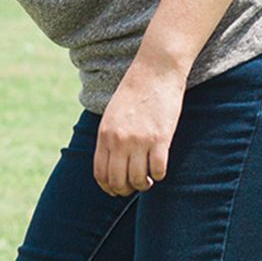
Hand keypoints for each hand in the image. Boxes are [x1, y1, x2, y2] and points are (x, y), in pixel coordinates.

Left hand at [94, 59, 186, 196]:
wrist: (155, 70)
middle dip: (125, 190)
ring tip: (148, 180)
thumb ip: (110, 137)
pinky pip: (158, 169)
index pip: (101, 173)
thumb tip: (112, 161)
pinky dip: (159, 175)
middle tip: (134, 187)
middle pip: (118, 180)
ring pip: (138, 179)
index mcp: (105, 136)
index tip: (116, 189)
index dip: (108, 187)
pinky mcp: (161, 138)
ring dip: (143, 184)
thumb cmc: (135, 91)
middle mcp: (119, 141)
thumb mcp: (112, 115)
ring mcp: (140, 141)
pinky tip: (160, 171)